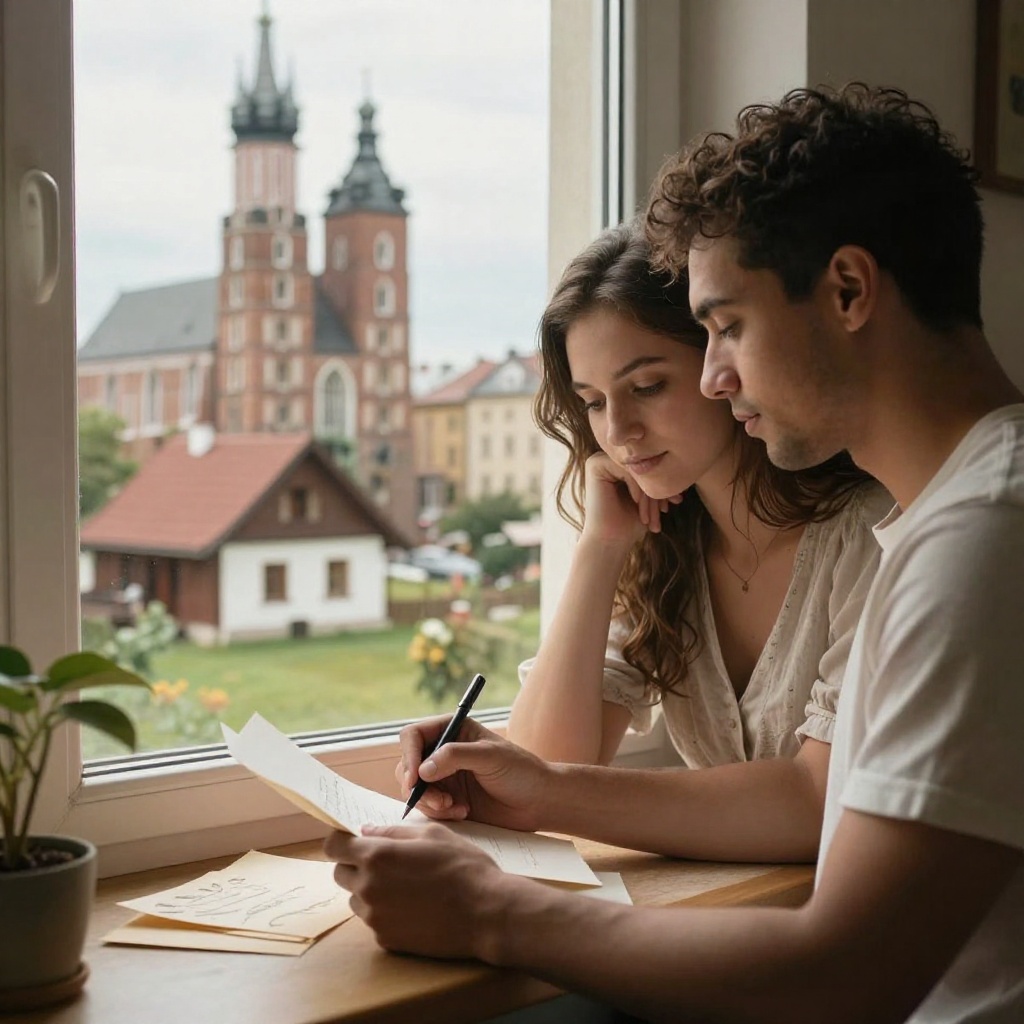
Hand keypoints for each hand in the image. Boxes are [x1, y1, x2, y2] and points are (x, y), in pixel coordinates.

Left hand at [325, 823, 508, 958]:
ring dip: (370, 890)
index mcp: (377, 856)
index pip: (333, 847)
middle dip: (355, 865)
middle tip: (385, 862)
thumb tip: (367, 830)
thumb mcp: (432, 834)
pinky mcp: (386, 940)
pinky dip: (386, 912)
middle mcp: (368, 887)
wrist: (486, 912)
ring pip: (356, 899)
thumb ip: (394, 830)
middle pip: (340, 874)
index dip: (341, 841)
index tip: (352, 841)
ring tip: (405, 886)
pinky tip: (414, 907)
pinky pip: (374, 921)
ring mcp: (375, 918)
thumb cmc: (463, 866)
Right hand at [394, 717, 552, 831]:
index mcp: (452, 730)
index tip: (415, 778)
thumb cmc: (521, 771)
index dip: (409, 755)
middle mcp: (443, 752)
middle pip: (407, 764)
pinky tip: (463, 813)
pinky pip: (428, 808)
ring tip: (453, 807)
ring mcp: (444, 777)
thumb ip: (456, 756)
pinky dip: (439, 813)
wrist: (539, 802)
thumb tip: (423, 769)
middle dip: (417, 785)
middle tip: (439, 800)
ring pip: (414, 789)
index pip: (413, 735)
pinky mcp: (448, 800)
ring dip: (428, 801)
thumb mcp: (491, 756)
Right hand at [581, 451, 682, 542]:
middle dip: (659, 487)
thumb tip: (684, 463)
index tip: (677, 500)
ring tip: (657, 511)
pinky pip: (625, 468)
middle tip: (670, 505)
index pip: (650, 466)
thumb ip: (659, 478)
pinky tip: (636, 502)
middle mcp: (608, 458)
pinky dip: (635, 485)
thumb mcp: (651, 497)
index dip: (664, 482)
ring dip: (649, 489)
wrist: (611, 541)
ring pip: (637, 467)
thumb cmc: (631, 522)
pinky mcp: (594, 465)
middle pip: (644, 465)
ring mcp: (599, 459)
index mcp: (620, 464)